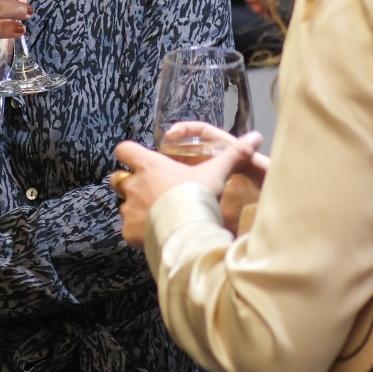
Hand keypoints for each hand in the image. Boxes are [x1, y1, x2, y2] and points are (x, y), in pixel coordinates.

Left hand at [111, 126, 263, 248]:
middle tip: (148, 192)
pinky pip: (128, 230)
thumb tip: (255, 137)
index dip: (129, 154)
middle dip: (128, 184)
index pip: (124, 149)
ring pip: (124, 206)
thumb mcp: (216, 172)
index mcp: (149, 166)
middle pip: (117, 179)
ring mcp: (129, 209)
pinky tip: (156, 234)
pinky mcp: (128, 232)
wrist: (188, 230)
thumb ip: (233, 154)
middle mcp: (134, 186)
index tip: (139, 160)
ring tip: (157, 217)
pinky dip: (138, 232)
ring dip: (135, 210)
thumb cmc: (198, 196)